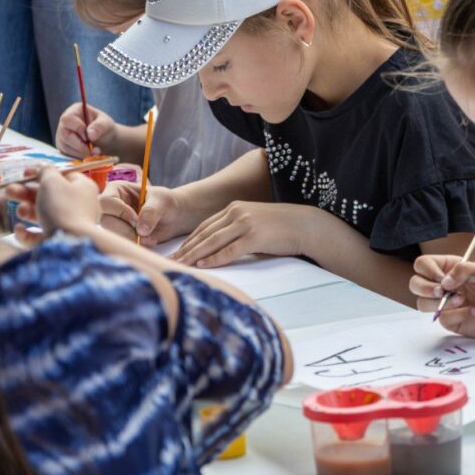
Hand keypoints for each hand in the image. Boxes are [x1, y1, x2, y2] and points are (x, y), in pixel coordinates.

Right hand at [6, 166, 99, 236]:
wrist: (70, 243)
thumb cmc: (62, 207)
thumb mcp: (52, 181)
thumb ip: (45, 171)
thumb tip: (43, 166)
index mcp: (82, 187)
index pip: (61, 176)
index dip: (42, 173)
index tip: (24, 174)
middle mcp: (79, 205)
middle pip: (49, 196)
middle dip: (26, 193)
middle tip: (9, 191)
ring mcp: (70, 224)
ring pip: (43, 214)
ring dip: (26, 210)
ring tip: (20, 211)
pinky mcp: (60, 241)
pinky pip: (41, 234)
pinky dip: (28, 232)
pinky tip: (19, 229)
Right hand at [55, 102, 117, 158]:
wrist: (105, 140)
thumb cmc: (105, 128)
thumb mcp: (106, 124)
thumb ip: (100, 126)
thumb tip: (90, 134)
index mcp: (74, 111)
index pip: (67, 119)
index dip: (77, 129)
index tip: (89, 137)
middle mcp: (64, 123)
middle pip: (64, 135)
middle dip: (80, 146)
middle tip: (93, 150)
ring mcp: (62, 136)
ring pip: (66, 147)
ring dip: (81, 153)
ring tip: (95, 152)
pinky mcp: (63, 147)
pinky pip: (67, 155)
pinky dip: (79, 157)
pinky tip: (89, 155)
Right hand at [98, 180, 185, 244]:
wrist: (172, 217)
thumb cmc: (164, 202)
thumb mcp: (161, 201)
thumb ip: (151, 212)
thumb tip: (140, 230)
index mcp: (116, 190)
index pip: (106, 202)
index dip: (121, 212)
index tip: (136, 219)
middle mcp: (110, 207)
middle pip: (106, 221)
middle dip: (125, 230)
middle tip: (143, 232)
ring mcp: (113, 223)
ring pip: (112, 235)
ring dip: (132, 239)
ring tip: (150, 236)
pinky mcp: (120, 236)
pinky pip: (121, 244)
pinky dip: (136, 245)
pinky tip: (149, 240)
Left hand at [173, 202, 315, 267]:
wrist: (305, 225)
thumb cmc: (281, 228)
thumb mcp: (254, 223)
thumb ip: (236, 230)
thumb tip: (219, 247)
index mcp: (234, 208)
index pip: (204, 226)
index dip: (189, 240)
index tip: (176, 252)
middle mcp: (236, 212)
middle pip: (204, 233)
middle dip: (185, 249)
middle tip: (169, 262)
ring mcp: (245, 223)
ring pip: (212, 241)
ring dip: (194, 255)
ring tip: (180, 266)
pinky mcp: (255, 236)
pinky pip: (229, 250)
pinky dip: (214, 258)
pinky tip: (202, 265)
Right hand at [411, 256, 474, 344]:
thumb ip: (463, 270)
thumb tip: (443, 283)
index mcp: (450, 268)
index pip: (423, 264)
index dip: (428, 270)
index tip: (443, 278)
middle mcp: (444, 285)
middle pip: (415, 283)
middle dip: (425, 288)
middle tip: (442, 291)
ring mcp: (445, 304)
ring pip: (422, 303)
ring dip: (439, 302)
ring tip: (461, 301)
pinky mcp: (450, 321)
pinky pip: (441, 318)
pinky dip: (455, 315)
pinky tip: (472, 313)